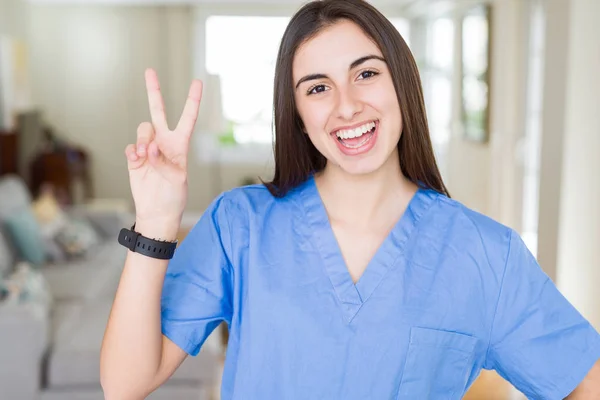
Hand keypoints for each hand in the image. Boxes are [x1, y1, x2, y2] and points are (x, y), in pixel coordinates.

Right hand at [125, 68, 202, 235]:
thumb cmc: (173, 197)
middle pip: (157, 111)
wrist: (155, 212)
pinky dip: (133, 153)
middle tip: (149, 70)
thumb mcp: (176, 179)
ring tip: (147, 157)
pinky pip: (130, 146)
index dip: (192, 100)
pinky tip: (138, 164)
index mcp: (180, 145)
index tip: (197, 81)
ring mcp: (148, 148)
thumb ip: (163, 160)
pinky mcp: (135, 157)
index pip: (187, 118)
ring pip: (142, 130)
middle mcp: (164, 142)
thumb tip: (150, 146)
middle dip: (153, 91)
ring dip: (144, 140)